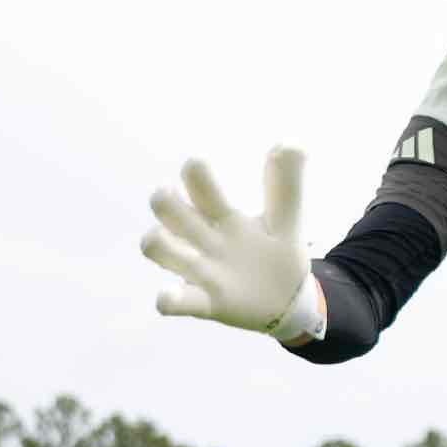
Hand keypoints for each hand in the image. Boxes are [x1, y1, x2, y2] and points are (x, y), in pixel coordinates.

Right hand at [140, 146, 324, 341]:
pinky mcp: (207, 303)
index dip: (194, 173)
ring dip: (157, 243)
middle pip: (171, 212)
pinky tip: (166, 296)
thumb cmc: (278, 254)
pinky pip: (179, 303)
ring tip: (159, 237)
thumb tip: (289, 143)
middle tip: (167, 194)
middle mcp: (205, 239)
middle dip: (164, 201)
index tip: (197, 163)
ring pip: (163, 252)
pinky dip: (168, 300)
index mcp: (224, 216)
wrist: (288, 301)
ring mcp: (203, 271)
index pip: (201, 186)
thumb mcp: (287, 218)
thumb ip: (287, 184)